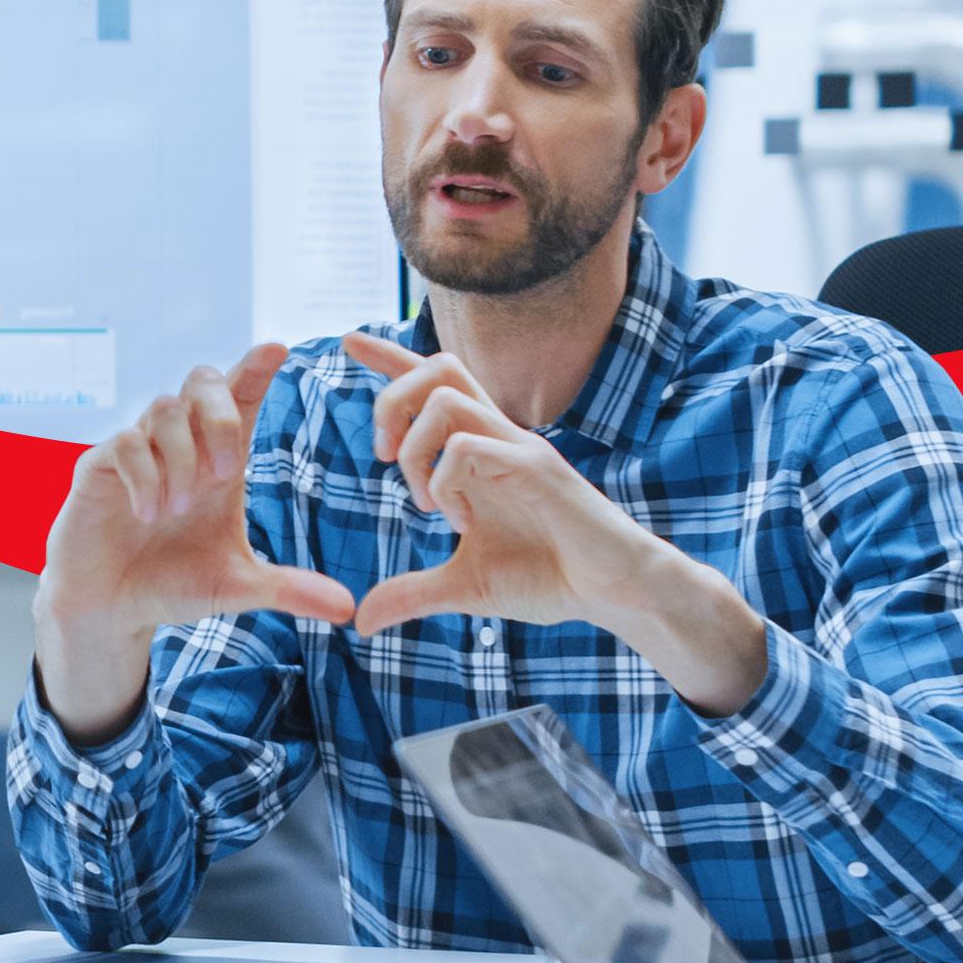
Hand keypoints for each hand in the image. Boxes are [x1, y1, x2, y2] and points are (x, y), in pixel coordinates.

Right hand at [35, 345, 356, 741]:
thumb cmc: (173, 585)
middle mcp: (180, 444)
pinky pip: (125, 443)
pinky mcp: (98, 467)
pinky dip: (144, 474)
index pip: (241, 395)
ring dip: (181, 457)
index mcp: (219, 459)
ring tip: (179, 509)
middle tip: (225, 472)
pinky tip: (148, 513)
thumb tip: (348, 608)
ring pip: (163, 409)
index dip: (256, 367)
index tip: (278, 349)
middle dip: (220, 416)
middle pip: (202, 380)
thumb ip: (289, 589)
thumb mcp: (237, 588)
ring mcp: (138, 451)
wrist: (113, 610)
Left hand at [341, 331, 664, 635]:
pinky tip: (460, 522)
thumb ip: (413, 593)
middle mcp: (499, 438)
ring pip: (446, 398)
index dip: (390, 359)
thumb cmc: (550, 577)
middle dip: (390, 399)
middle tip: (381, 456)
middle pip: (438, 368)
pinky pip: (468, 446)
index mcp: (481, 452)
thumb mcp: (466, 587)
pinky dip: (445, 482)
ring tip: (424, 503)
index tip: (349, 342)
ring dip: (415, 448)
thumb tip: (361, 620)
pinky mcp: (536, 469)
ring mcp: (519, 448)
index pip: (434, 385)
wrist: (613, 593)